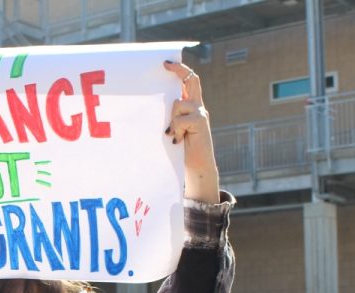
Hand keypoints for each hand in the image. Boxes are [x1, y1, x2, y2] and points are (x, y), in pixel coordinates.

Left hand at [163, 61, 219, 204]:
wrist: (197, 167)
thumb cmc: (181, 150)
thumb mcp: (173, 129)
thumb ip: (170, 117)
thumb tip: (153, 105)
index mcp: (191, 107)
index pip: (189, 82)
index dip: (180, 70)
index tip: (166, 63)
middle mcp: (198, 107)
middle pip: (192, 80)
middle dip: (179, 70)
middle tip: (165, 65)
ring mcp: (200, 113)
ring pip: (178, 104)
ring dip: (171, 119)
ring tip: (173, 135)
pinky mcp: (201, 122)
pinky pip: (180, 119)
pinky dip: (175, 129)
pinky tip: (177, 139)